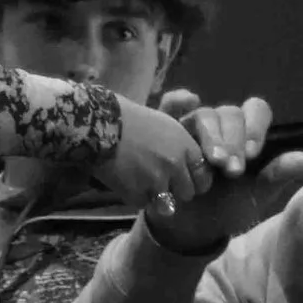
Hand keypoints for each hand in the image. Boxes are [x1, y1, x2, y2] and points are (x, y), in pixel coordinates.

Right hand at [96, 93, 216, 217]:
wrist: (98, 125)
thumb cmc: (131, 118)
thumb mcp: (163, 114)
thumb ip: (183, 117)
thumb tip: (196, 99)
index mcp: (186, 146)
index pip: (204, 177)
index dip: (194, 180)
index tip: (184, 179)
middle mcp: (176, 165)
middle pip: (188, 193)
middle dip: (177, 190)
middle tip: (162, 182)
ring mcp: (157, 181)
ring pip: (168, 203)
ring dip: (159, 197)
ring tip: (145, 184)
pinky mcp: (138, 193)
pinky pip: (144, 204)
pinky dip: (137, 197)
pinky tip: (129, 182)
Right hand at [140, 96, 302, 256]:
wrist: (193, 228)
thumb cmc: (228, 207)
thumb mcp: (255, 195)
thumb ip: (276, 175)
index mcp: (247, 134)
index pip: (256, 111)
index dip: (256, 127)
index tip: (253, 154)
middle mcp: (222, 126)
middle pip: (229, 113)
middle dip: (233, 140)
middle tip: (232, 171)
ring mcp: (194, 127)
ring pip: (203, 115)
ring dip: (211, 136)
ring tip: (212, 164)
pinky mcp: (169, 133)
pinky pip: (170, 107)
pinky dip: (177, 101)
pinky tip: (186, 102)